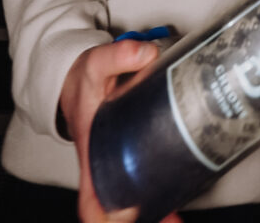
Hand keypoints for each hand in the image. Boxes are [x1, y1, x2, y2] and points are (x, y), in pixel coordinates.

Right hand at [60, 41, 182, 222]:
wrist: (77, 78)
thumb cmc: (81, 80)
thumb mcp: (94, 64)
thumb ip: (117, 56)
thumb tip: (145, 54)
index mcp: (91, 152)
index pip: (91, 200)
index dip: (105, 217)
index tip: (127, 219)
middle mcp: (103, 165)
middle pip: (116, 210)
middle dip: (145, 218)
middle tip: (172, 222)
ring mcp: (117, 162)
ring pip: (135, 198)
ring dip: (157, 211)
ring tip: (179, 219)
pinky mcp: (132, 152)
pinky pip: (145, 179)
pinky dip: (162, 192)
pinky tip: (182, 192)